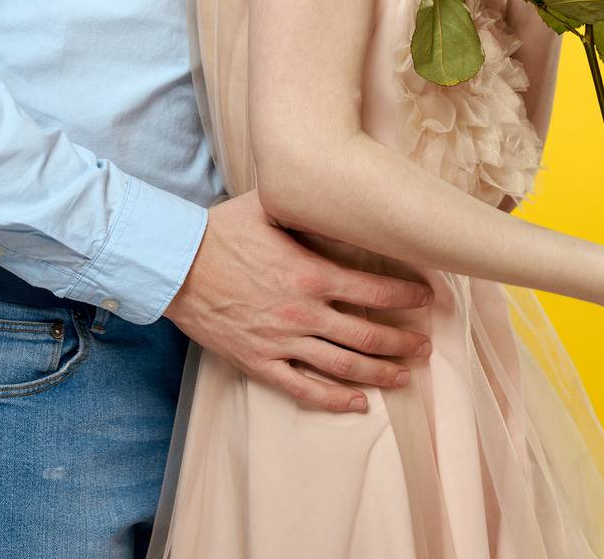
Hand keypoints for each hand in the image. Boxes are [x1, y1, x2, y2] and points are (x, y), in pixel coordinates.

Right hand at [163, 189, 434, 412]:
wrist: (176, 265)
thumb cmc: (222, 230)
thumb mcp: (271, 206)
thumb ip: (309, 211)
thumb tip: (341, 201)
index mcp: (311, 273)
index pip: (374, 291)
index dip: (406, 297)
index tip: (427, 299)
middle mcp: (304, 313)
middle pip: (367, 335)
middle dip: (403, 342)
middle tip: (426, 344)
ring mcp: (283, 342)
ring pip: (344, 367)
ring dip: (380, 373)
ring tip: (406, 376)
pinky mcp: (260, 362)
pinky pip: (304, 388)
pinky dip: (334, 400)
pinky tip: (358, 404)